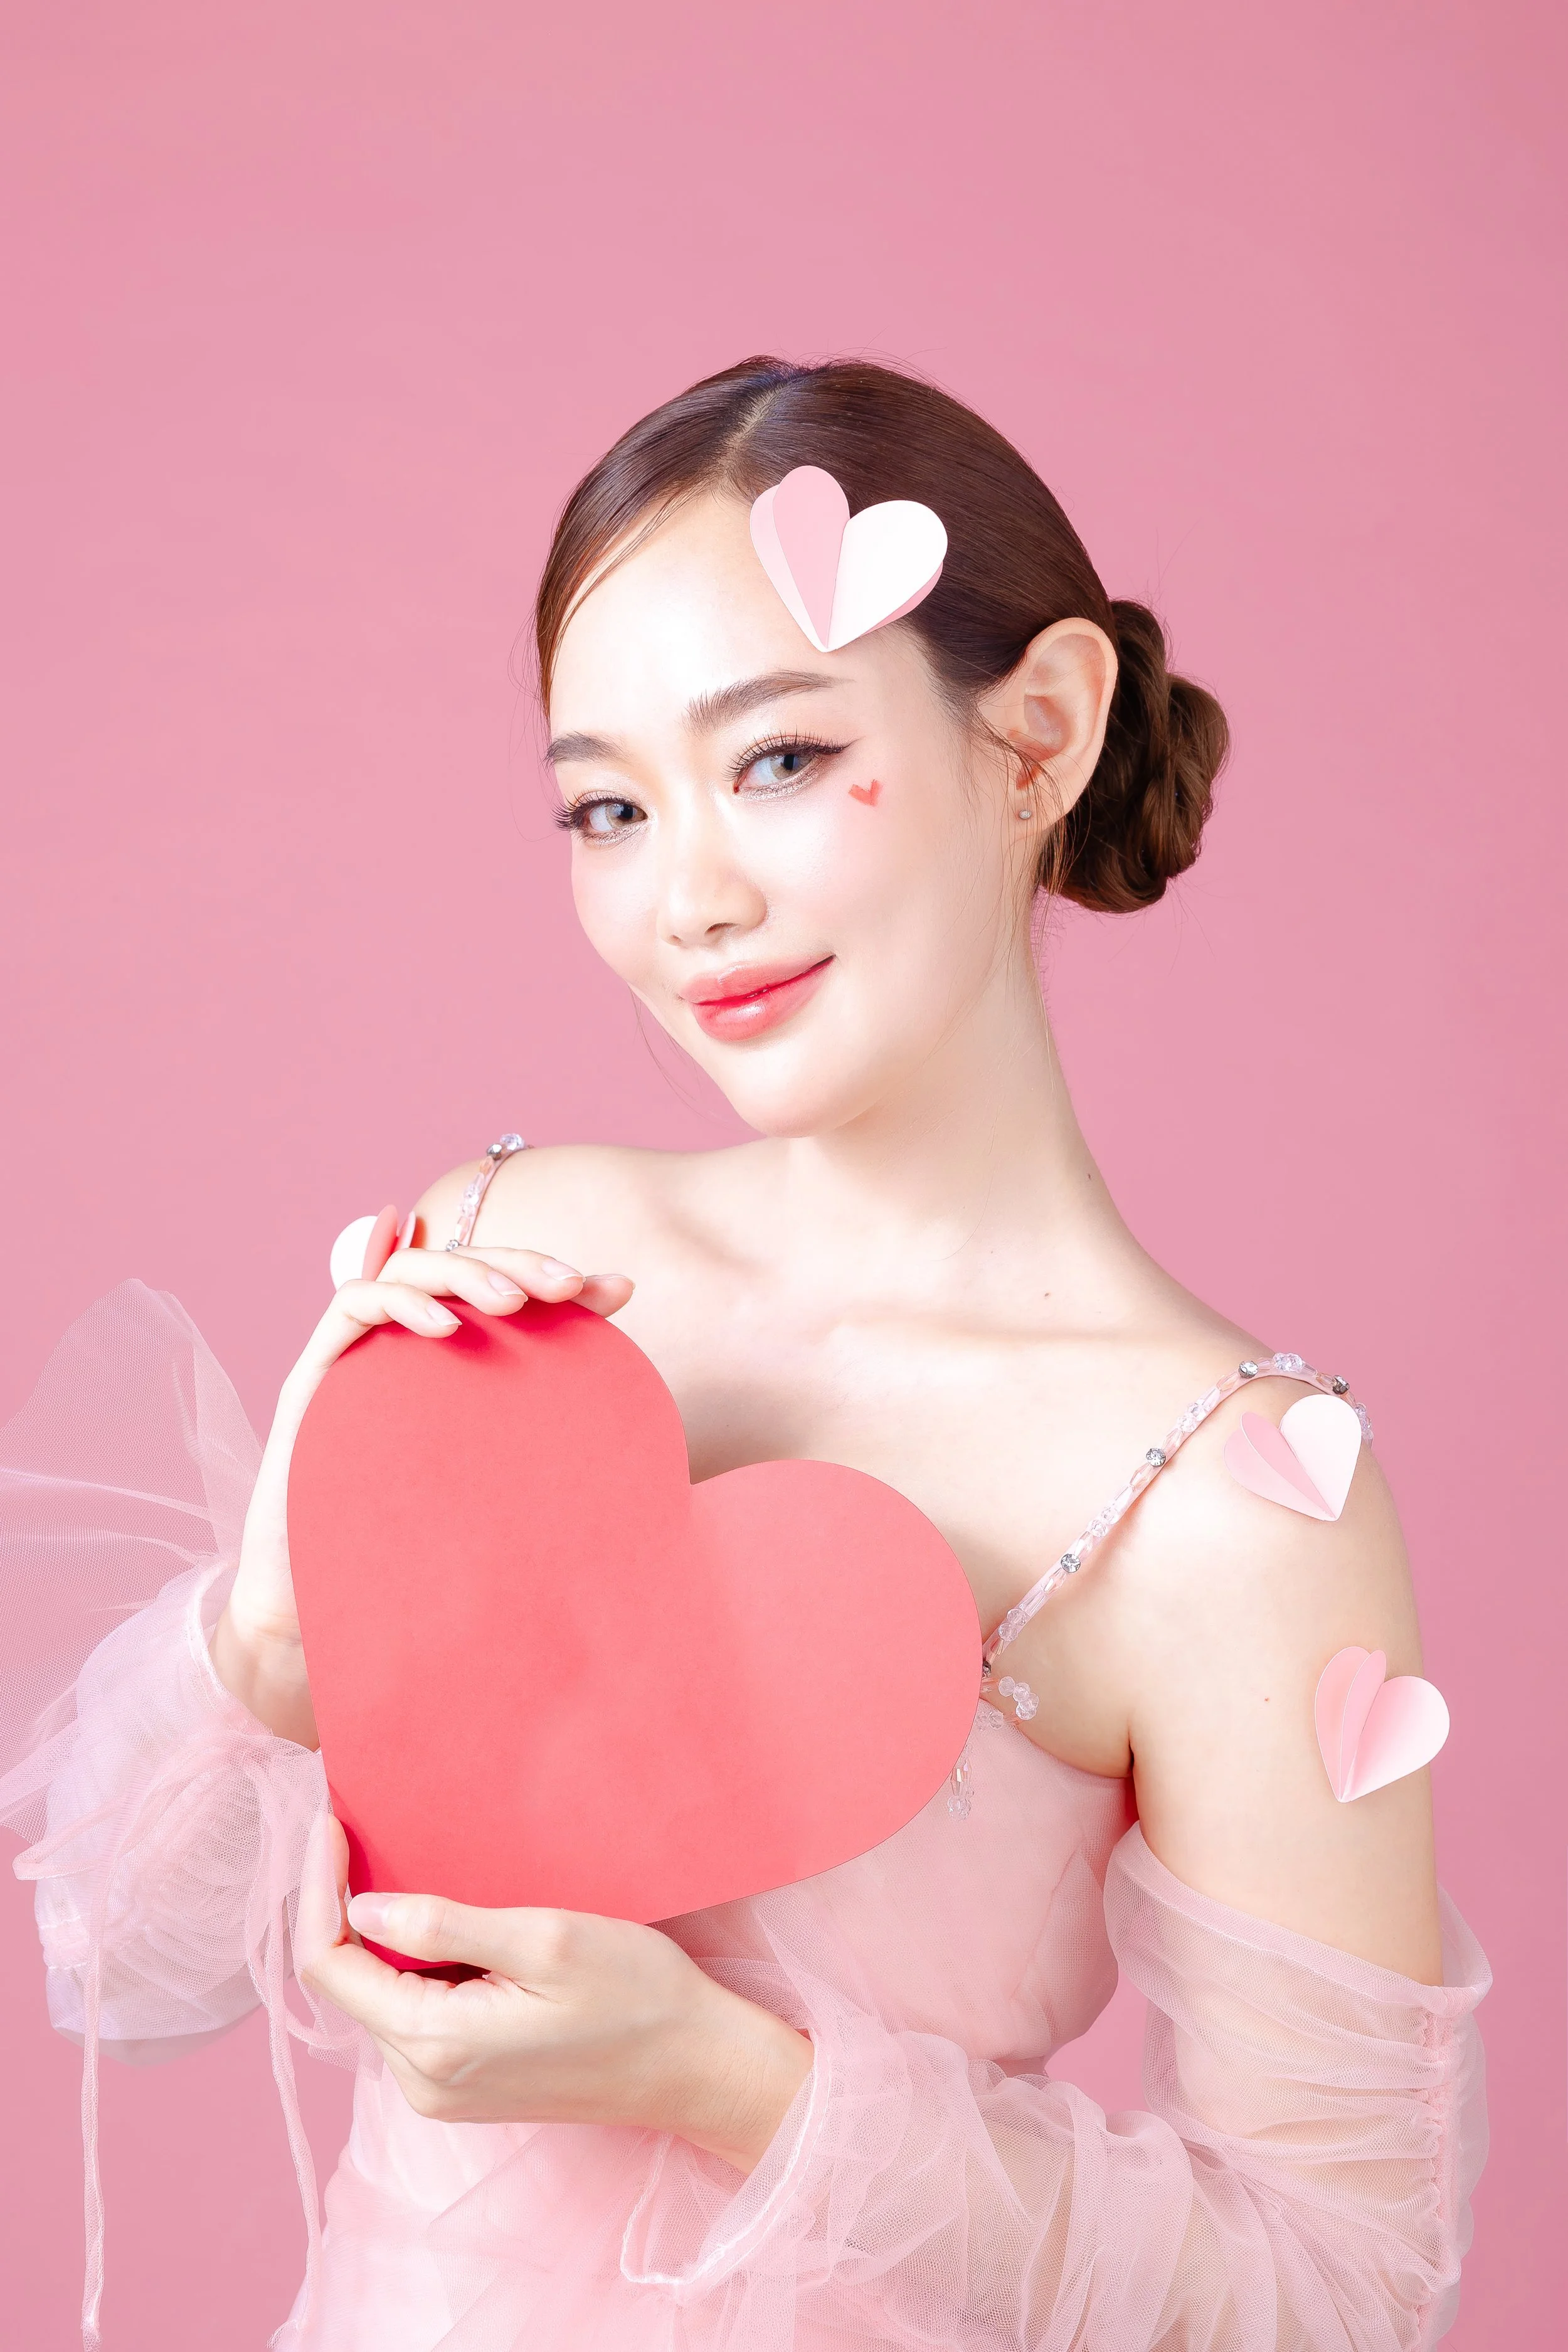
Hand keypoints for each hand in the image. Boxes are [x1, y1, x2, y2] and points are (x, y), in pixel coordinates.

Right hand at [210, 1237, 634, 1744]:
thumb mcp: (511, 1480)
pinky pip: (351, 1306)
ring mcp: (357, 1355)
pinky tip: (443, 1328)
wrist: (334, 1608)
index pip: (503, 1285)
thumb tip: (623, 1386)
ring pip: (408, 1270)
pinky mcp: (313, 1375)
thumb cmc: (429, 1546)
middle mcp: (403, 1344)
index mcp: (451, 1358)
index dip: (554, 1273)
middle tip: (566, 1286)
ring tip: (511, 1301)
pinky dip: (400, 1304)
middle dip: (516, 1262)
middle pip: (459, 1263)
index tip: (612, 1291)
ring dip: (465, 1274)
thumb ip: (559, 1425)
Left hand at [297, 1818, 812, 2171]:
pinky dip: (408, 1964)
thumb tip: (362, 1908)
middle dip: (341, 1904)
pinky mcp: (464, 2086)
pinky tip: (437, 1920)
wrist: (694, 2067)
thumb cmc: (636, 1995)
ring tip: (394, 1862)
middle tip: (352, 1829)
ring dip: (377, 1934)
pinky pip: (411, 2016)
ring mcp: (441, 2091)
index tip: (328, 1822)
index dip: (318, 1889)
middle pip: (346, 1983)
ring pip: (377, 1998)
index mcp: (434, 2044)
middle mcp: (421, 2082)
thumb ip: (445, 1927)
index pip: (329, 1964)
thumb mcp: (545, 1939)